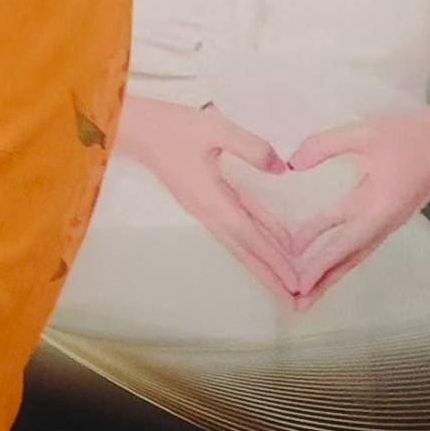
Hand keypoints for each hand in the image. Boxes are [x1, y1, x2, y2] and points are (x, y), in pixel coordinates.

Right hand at [116, 98, 302, 302]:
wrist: (132, 127)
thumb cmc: (171, 127)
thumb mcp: (214, 128)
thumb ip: (251, 147)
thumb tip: (281, 169)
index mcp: (212, 199)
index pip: (250, 235)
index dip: (274, 259)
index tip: (297, 282)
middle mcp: (209, 211)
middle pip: (244, 250)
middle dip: (270, 276)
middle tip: (296, 302)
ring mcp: (204, 207)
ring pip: (240, 241)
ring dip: (263, 262)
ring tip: (286, 281)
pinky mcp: (203, 199)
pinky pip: (236, 223)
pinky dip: (257, 236)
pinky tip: (275, 241)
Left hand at [276, 110, 429, 307]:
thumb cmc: (416, 134)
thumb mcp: (366, 132)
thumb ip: (324, 145)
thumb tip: (291, 164)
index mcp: (381, 207)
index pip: (344, 243)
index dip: (320, 265)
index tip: (299, 286)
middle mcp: (384, 221)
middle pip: (348, 258)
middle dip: (322, 282)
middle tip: (296, 306)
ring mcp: (387, 219)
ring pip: (353, 250)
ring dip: (328, 270)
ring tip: (303, 288)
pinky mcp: (387, 211)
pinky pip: (357, 236)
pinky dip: (337, 249)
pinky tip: (316, 250)